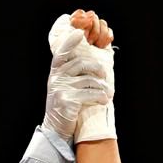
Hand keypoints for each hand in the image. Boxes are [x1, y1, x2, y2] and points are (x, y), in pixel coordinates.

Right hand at [42, 9, 115, 141]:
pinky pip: (90, 93)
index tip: (79, 33)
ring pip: (88, 79)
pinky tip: (104, 100)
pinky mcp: (68, 101)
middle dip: (96, 68)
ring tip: (107, 92)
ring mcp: (61, 89)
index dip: (70, 42)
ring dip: (102, 86)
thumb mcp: (64, 86)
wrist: (56, 128)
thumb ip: (72, 73)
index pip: (61, 53)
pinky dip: (100, 96)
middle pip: (80, 63)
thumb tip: (92, 60)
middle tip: (105, 75)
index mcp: (55, 73)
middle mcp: (56, 79)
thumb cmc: (65, 105)